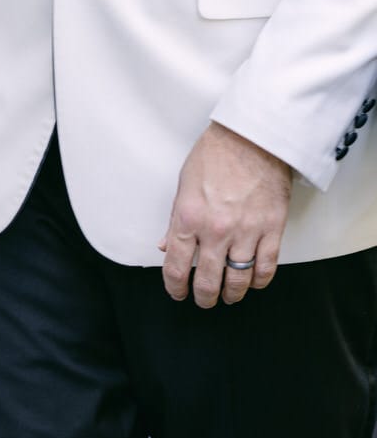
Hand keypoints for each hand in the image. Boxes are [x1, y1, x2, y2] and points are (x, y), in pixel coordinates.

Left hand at [159, 122, 291, 308]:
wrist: (253, 137)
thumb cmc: (216, 154)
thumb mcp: (184, 184)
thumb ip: (175, 220)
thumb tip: (166, 247)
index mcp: (188, 217)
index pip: (176, 266)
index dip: (175, 287)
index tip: (177, 292)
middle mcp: (216, 230)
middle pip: (208, 280)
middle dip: (203, 297)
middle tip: (203, 300)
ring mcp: (246, 232)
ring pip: (238, 280)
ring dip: (231, 294)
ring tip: (227, 296)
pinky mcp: (272, 229)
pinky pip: (266, 268)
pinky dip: (259, 282)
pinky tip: (253, 283)